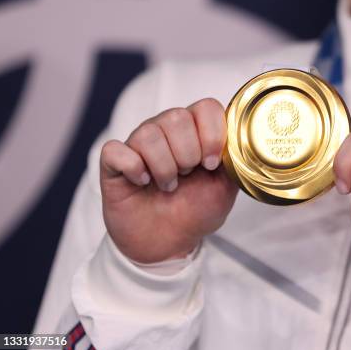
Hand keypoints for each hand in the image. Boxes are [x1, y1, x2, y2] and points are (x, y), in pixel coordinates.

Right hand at [100, 98, 237, 262]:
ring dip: (164, 167)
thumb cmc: (196, 210)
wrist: (169, 242)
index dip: (212, 134)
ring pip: (149, 134)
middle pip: (176, 117)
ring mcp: (138, 144)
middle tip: (187, 175)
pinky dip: (133, 168)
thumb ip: (233, 159)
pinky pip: (115, 150)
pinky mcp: (113, 162)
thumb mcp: (226, 186)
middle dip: (188, 154)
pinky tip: (142, 182)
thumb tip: (237, 139)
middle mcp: (166, 130)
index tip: (211, 164)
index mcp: (196, 130)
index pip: (206, 107)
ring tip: (168, 185)